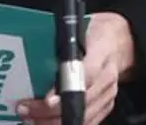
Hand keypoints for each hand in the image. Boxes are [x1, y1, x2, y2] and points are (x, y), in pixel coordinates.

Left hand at [16, 13, 135, 124]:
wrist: (119, 41)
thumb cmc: (95, 33)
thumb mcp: (78, 29)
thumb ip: (61, 43)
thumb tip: (35, 54)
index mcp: (101, 54)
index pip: (85, 77)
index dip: (66, 92)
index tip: (47, 100)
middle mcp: (106, 79)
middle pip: (82, 103)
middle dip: (51, 112)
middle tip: (26, 109)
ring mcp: (108, 95)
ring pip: (83, 117)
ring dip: (53, 121)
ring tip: (31, 117)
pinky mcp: (106, 106)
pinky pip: (87, 121)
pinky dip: (66, 123)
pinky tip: (46, 121)